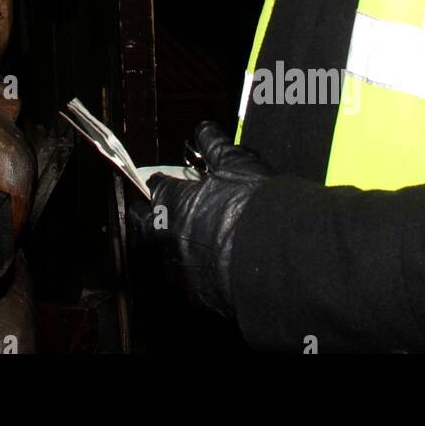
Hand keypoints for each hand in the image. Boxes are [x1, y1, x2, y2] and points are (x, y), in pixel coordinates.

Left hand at [129, 121, 270, 317]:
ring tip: (195, 239)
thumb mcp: (237, 165)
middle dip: (149, 214)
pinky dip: (197, 272)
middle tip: (164, 209)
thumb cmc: (256, 207)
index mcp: (172, 202)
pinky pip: (189, 283)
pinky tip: (215, 266)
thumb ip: (215, 146)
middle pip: (144, 223)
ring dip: (173, 245)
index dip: (162, 182)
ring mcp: (182, 269)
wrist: (281, 259)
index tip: (169, 181)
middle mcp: (169, 237)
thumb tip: (204, 130)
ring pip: (164, 255)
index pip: (154, 187)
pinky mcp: (200, 295)